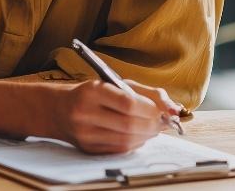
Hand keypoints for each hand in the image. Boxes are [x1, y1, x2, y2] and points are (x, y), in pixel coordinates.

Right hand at [48, 80, 184, 154]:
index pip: (128, 103)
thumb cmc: (94, 94)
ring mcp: (85, 133)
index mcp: (92, 90)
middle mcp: (85, 112)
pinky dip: (135, 144)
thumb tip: (174, 109)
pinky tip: (137, 136)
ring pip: (126, 141)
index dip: (150, 109)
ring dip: (146, 136)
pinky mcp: (88, 148)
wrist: (60, 109)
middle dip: (152, 125)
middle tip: (160, 122)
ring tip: (150, 128)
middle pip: (129, 125)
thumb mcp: (118, 84)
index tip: (159, 110)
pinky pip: (119, 150)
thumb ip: (149, 93)